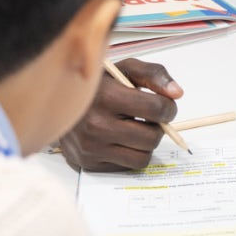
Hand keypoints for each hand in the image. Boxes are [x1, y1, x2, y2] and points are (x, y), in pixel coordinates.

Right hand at [58, 59, 182, 171]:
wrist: (58, 103)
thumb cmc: (96, 85)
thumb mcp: (123, 69)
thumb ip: (153, 74)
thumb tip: (177, 93)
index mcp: (107, 96)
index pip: (155, 109)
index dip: (167, 106)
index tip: (164, 104)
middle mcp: (97, 125)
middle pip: (152, 137)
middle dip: (158, 126)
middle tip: (149, 118)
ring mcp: (92, 148)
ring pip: (143, 156)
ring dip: (146, 143)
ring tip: (136, 128)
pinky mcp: (89, 163)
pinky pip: (127, 166)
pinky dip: (131, 153)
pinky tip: (121, 139)